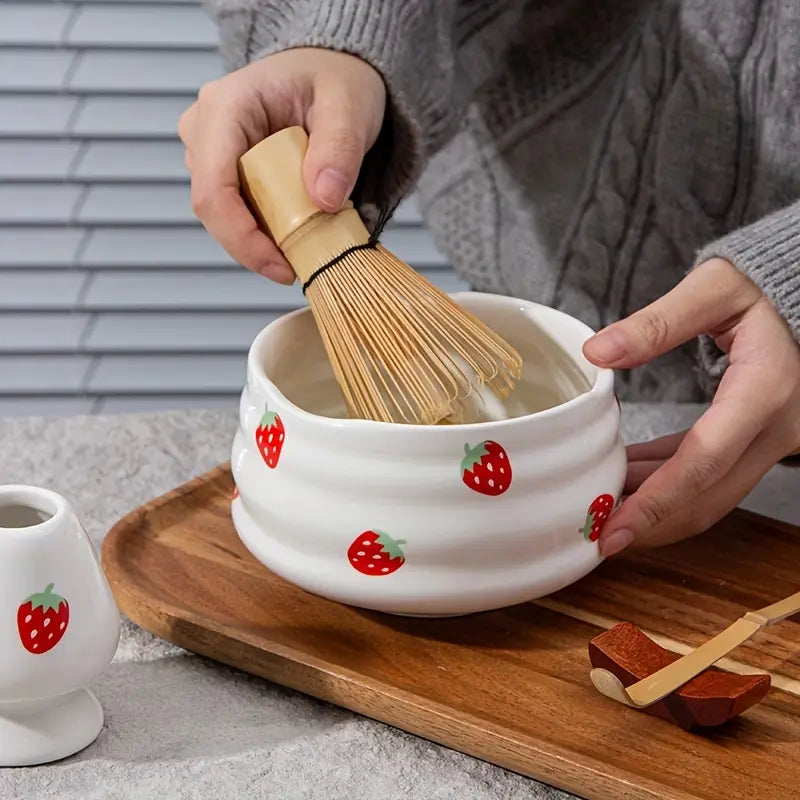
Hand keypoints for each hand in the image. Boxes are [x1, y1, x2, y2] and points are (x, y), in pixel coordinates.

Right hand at [178, 48, 386, 283]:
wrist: (330, 73)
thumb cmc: (335, 79)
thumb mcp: (349, 107)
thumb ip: (339, 149)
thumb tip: (324, 200)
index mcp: (226, 107)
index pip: (215, 186)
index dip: (242, 237)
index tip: (281, 267)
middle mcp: (204, 127)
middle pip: (213, 207)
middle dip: (254, 246)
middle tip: (299, 266)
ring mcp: (208, 150)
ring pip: (221, 214)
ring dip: (259, 240)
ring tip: (302, 246)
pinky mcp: (221, 169)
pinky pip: (234, 212)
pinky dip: (262, 231)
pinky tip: (292, 235)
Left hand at [582, 257, 799, 555]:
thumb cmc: (759, 292)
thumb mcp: (714, 288)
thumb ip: (658, 320)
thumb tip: (597, 351)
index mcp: (763, 391)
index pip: (704, 461)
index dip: (656, 501)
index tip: (613, 529)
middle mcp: (769, 429)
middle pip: (706, 497)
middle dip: (650, 524)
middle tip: (595, 537)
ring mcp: (764, 443)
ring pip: (707, 498)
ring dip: (653, 509)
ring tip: (598, 508)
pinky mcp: (749, 444)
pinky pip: (704, 477)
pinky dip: (662, 485)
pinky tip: (623, 477)